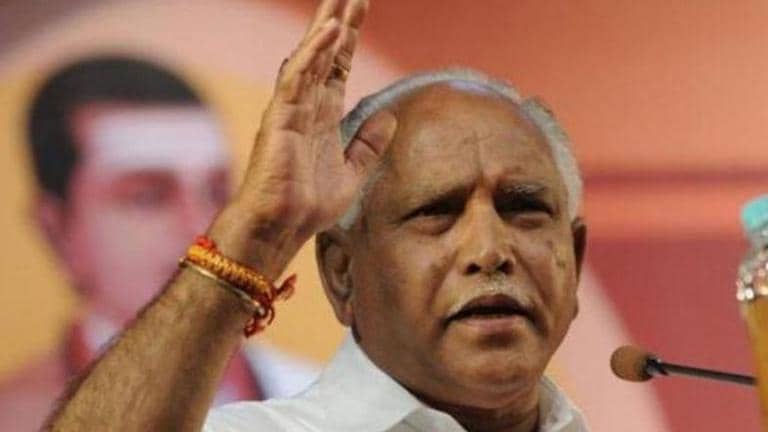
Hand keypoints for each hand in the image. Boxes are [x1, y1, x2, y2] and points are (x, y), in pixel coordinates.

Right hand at [213, 0, 396, 273]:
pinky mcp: (281, 117)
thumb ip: (368, 145)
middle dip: (338, 21)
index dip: (349, 38)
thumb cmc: (309, 205)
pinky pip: (298, 78)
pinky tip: (330, 31)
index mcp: (323, 116)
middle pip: (324, 54)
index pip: (338, 67)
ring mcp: (292, 109)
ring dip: (327, 27)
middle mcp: (307, 106)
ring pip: (310, 58)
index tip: (359, 9)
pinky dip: (314, 53)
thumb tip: (389, 117)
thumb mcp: (353, 172)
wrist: (283, 227)